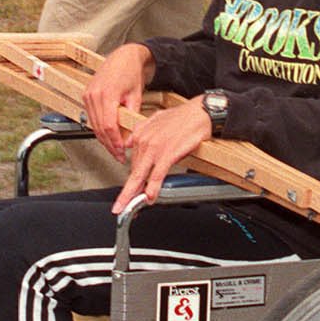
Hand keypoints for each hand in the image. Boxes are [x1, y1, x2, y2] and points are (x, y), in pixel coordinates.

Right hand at [83, 44, 152, 159]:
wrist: (123, 57)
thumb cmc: (132, 73)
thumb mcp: (136, 96)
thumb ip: (132, 118)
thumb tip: (130, 138)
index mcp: (107, 94)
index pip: (109, 126)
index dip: (115, 142)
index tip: (122, 152)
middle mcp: (94, 95)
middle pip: (99, 128)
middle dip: (110, 145)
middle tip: (119, 156)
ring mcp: (88, 95)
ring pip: (94, 125)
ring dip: (104, 139)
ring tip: (115, 150)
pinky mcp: (86, 96)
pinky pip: (91, 118)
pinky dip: (100, 129)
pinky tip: (108, 137)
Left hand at [112, 99, 210, 213]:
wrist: (199, 112)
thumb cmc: (182, 116)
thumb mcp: (155, 119)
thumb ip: (141, 131)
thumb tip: (129, 142)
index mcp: (140, 134)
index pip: (132, 162)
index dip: (130, 180)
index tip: (127, 192)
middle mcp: (144, 141)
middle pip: (133, 172)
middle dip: (127, 192)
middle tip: (120, 206)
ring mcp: (154, 148)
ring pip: (140, 176)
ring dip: (133, 195)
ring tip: (128, 207)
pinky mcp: (167, 154)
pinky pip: (157, 175)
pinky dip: (153, 188)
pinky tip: (150, 197)